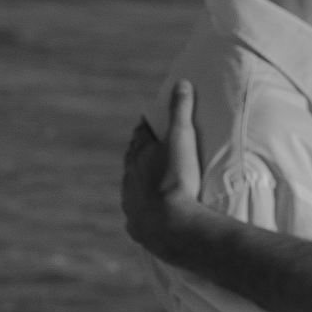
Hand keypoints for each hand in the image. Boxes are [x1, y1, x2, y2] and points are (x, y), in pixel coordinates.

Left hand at [120, 79, 206, 263]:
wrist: (173, 226)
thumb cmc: (177, 180)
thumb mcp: (182, 140)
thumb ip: (181, 111)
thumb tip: (182, 83)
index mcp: (138, 157)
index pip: (139, 138)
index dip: (144, 131)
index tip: (149, 127)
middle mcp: (129, 180)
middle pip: (132, 164)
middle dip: (139, 158)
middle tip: (150, 155)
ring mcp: (131, 205)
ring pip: (131, 192)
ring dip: (139, 188)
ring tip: (150, 188)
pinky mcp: (137, 229)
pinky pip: (136, 219)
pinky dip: (141, 215)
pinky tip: (147, 218)